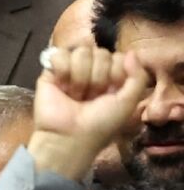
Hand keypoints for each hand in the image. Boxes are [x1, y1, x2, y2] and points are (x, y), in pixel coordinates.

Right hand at [28, 46, 148, 179]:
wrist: (69, 137)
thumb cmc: (100, 124)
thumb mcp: (128, 103)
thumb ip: (138, 77)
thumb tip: (130, 53)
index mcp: (111, 78)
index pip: (118, 56)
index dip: (116, 72)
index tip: (110, 92)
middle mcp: (91, 71)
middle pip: (100, 53)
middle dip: (97, 77)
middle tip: (90, 97)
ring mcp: (71, 70)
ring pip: (81, 52)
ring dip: (80, 76)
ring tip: (75, 95)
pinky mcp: (50, 72)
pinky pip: (59, 54)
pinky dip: (63, 70)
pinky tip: (62, 86)